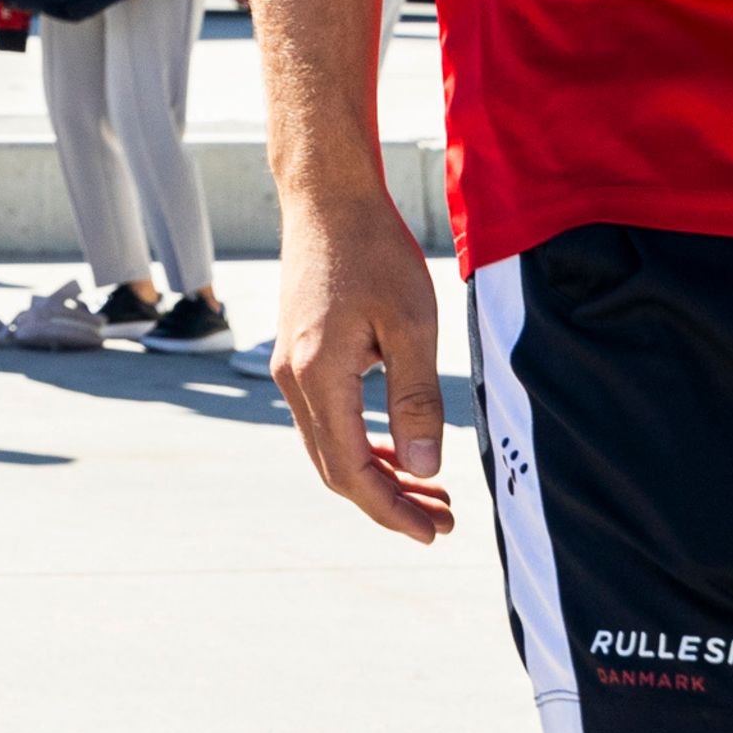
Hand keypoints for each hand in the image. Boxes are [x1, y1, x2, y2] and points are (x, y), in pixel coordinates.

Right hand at [273, 181, 453, 542]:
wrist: (326, 199)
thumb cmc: (374, 252)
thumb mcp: (412, 325)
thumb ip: (416, 399)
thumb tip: (425, 469)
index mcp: (319, 375)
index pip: (352, 469)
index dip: (392, 509)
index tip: (434, 532)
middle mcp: (293, 378)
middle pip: (334, 468)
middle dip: (388, 502)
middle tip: (443, 521)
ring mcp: (290, 366)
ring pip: (328, 446)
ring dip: (377, 475)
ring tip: (429, 492)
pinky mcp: (298, 353)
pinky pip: (325, 419)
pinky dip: (361, 445)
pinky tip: (397, 448)